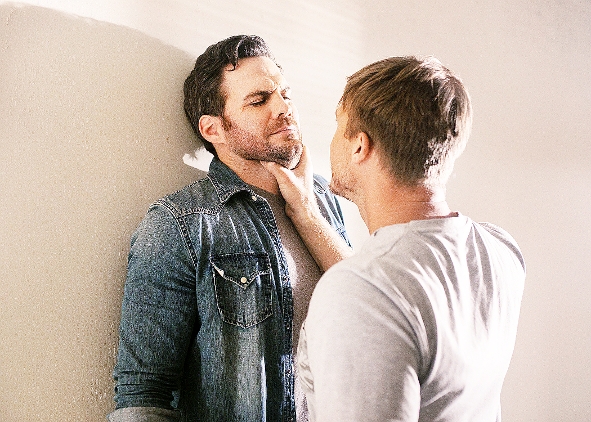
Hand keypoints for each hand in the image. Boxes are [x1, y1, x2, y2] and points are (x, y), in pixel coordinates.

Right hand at [262, 146, 352, 270]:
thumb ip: (274, 167)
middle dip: (284, 149)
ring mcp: (298, 175)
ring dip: (281, 159)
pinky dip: (279, 168)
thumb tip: (264, 158)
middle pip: (294, 153)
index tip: (282, 136)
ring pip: (289, 162)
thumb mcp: (284, 178)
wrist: (301, 212)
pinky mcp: (292, 182)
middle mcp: (303, 167)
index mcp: (306, 162)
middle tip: (273, 144)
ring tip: (270, 154)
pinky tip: (271, 167)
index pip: (301, 145)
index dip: (293, 139)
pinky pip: (285, 171)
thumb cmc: (299, 195)